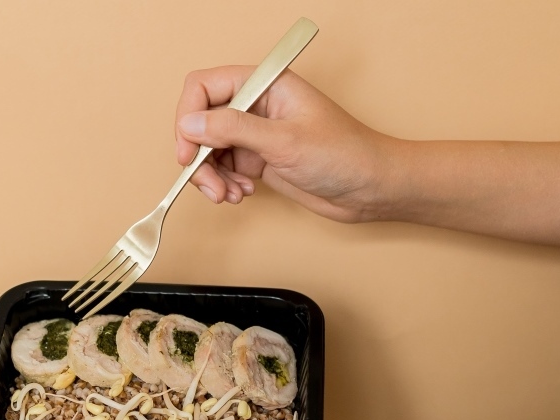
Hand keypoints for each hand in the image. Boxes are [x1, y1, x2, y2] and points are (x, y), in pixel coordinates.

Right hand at [175, 66, 392, 222]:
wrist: (370, 188)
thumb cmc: (343, 155)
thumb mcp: (284, 141)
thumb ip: (233, 130)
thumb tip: (190, 124)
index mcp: (265, 84)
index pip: (205, 87)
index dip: (189, 117)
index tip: (188, 151)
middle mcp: (256, 105)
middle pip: (201, 122)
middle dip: (199, 156)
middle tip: (209, 186)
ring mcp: (256, 134)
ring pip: (209, 149)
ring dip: (211, 176)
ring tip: (229, 195)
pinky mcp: (258, 159)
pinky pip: (224, 168)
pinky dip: (224, 184)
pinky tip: (241, 194)